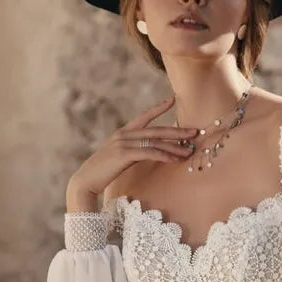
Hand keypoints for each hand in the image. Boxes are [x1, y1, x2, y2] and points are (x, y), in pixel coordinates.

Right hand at [66, 95, 198, 208]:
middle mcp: (123, 135)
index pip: (144, 117)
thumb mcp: (119, 158)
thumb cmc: (102, 173)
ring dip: (174, 147)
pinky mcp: (124, 154)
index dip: (159, 108)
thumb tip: (148, 153)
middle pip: (156, 130)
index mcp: (122, 133)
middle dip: (177, 131)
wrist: (85, 181)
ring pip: (155, 142)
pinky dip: (163, 155)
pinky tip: (175, 159)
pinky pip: (149, 152)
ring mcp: (123, 143)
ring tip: (189, 150)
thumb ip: (133, 152)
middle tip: (195, 131)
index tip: (173, 100)